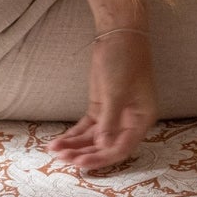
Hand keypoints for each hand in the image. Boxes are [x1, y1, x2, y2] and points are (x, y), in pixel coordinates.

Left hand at [48, 31, 158, 172]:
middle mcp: (130, 120)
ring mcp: (114, 114)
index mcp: (142, 119)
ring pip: (94, 138)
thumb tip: (104, 147)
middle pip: (106, 145)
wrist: (118, 34)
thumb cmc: (124, 60)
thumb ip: (110, 121)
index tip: (80, 162)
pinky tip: (59, 141)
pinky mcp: (101, 107)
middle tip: (62, 158)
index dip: (102, 157)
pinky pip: (87, 127)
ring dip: (76, 145)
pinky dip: (74, 134)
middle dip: (84, 153)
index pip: (122, 147)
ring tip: (55, 150)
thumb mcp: (116, 92)